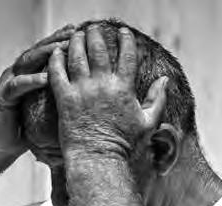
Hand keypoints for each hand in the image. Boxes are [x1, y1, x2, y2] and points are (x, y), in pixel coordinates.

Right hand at [0, 24, 75, 158]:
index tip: (78, 31)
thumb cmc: (25, 130)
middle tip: (73, 32)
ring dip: (45, 54)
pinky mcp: (2, 97)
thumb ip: (57, 96)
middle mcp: (17, 74)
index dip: (60, 40)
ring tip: (62, 48)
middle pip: (37, 51)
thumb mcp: (45, 109)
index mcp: (28, 74)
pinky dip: (32, 80)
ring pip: (27, 62)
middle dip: (56, 40)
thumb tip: (84, 94)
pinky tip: (46, 78)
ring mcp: (8, 83)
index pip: (45, 52)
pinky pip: (18, 86)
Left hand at [47, 25, 167, 160]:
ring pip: (77, 56)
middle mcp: (103, 85)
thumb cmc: (125, 145)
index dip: (126, 40)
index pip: (127, 55)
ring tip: (76, 35)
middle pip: (99, 50)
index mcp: (124, 88)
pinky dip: (56, 59)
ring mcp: (82, 91)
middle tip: (93, 29)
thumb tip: (165, 79)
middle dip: (96, 35)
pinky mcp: (64, 99)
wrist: (99, 160)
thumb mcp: (148, 122)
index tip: (124, 31)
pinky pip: (57, 72)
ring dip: (76, 41)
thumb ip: (158, 99)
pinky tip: (57, 51)